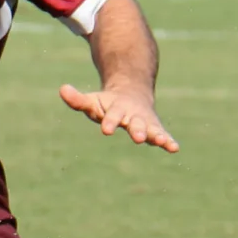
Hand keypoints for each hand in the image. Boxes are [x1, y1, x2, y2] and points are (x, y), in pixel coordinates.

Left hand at [60, 81, 177, 151]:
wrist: (132, 91)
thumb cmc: (108, 102)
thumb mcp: (93, 101)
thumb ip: (77, 99)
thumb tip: (62, 89)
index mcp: (117, 108)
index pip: (112, 115)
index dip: (109, 121)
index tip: (106, 130)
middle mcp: (133, 114)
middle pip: (135, 122)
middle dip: (137, 130)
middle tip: (138, 138)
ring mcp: (146, 121)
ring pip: (152, 128)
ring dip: (156, 135)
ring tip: (162, 142)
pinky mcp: (155, 128)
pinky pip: (162, 134)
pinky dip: (169, 141)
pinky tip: (175, 148)